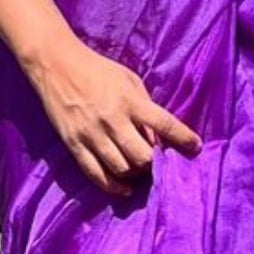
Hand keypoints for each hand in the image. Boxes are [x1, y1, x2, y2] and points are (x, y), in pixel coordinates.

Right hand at [29, 39, 201, 197]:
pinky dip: (113, 186)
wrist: (57, 65)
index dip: (183, 138)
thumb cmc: (99, 70)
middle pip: (142, 156)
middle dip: (153, 162)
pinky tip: (124, 188)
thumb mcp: (129, 80)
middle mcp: (112, 119)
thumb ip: (145, 106)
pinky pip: (95, 174)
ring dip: (135, 174)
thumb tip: (158, 138)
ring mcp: (91, 134)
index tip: (195, 148)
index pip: (164, 124)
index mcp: (129, 100)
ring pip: (121, 168)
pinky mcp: (74, 144)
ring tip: (139, 170)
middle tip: (156, 160)